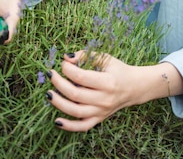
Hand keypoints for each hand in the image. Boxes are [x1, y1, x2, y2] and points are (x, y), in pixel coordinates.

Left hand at [45, 52, 182, 131]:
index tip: (63, 63)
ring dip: (59, 103)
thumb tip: (66, 57)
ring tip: (48, 93)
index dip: (68, 70)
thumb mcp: (106, 58)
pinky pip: (82, 126)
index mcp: (108, 81)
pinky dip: (68, 126)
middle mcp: (104, 99)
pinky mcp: (99, 119)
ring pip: (76, 112)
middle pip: (75, 94)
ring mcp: (101, 111)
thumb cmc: (118, 70)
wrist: (134, 87)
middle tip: (51, 74)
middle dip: (59, 84)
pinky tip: (56, 120)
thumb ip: (86, 55)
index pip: (81, 77)